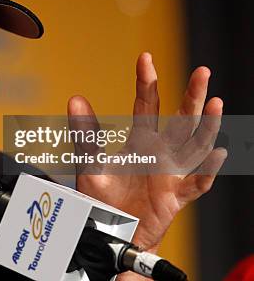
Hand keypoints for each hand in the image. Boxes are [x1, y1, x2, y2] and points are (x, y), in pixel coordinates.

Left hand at [68, 53, 226, 278]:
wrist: (108, 233)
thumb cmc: (101, 200)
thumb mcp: (89, 165)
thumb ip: (85, 134)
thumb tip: (75, 98)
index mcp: (139, 143)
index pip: (146, 106)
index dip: (147, 82)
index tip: (146, 58)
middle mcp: (160, 154)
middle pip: (181, 120)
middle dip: (192, 96)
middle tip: (202, 71)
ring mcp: (170, 174)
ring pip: (195, 146)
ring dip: (206, 126)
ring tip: (215, 102)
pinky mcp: (175, 197)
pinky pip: (195, 183)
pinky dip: (206, 170)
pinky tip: (217, 153)